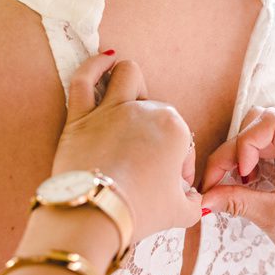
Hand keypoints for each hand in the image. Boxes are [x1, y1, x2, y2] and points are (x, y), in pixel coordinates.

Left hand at [49, 52, 201, 262]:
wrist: (96, 213)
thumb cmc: (141, 210)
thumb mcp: (182, 212)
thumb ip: (194, 202)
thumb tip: (194, 199)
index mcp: (175, 129)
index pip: (184, 143)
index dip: (181, 168)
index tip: (172, 186)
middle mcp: (146, 112)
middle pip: (157, 111)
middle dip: (157, 133)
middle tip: (150, 162)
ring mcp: (112, 110)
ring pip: (126, 75)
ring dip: (132, 82)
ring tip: (131, 94)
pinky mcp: (80, 116)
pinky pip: (84, 80)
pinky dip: (94, 67)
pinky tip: (104, 61)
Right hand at [199, 107, 274, 272]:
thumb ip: (236, 201)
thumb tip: (201, 198)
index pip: (271, 121)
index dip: (246, 143)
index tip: (241, 174)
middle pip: (261, 126)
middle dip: (235, 152)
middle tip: (216, 182)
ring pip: (261, 137)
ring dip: (240, 158)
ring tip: (232, 185)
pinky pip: (268, 151)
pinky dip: (251, 165)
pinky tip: (245, 185)